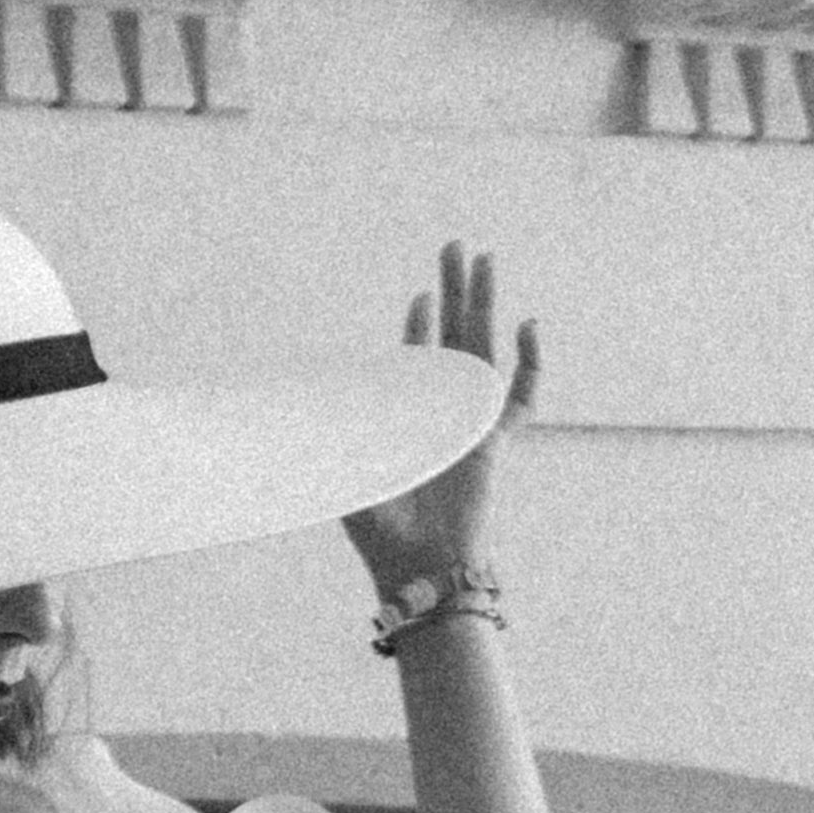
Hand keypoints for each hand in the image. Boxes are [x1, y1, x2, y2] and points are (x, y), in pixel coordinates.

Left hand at [344, 241, 536, 604]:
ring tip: (485, 259)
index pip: (420, 358)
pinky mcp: (496, 442)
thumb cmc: (377, 530)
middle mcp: (444, 411)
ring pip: (485, 348)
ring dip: (484, 302)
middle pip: (456, 336)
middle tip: (456, 246)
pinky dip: (530, 362)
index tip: (422, 294)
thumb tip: (283, 408)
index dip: (423, 324)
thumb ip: (323, 435)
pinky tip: (527, 325)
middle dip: (456, 289)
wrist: (416, 566)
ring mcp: (473, 422)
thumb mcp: (341, 466)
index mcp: (409, 415)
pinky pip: (521, 396)